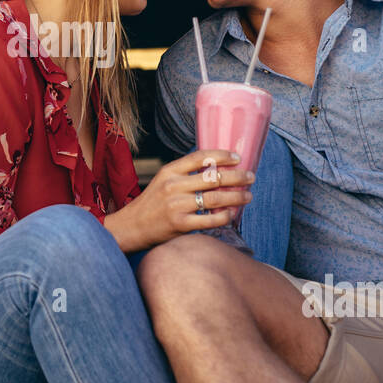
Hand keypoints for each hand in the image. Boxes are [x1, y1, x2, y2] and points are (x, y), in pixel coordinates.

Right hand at [104, 150, 254, 252]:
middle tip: (250, 177)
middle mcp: (173, 186)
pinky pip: (210, 219)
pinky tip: (231, 214)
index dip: (222, 155)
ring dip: (236, 196)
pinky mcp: (180, 224)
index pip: (201, 157)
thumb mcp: (163, 181)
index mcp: (170, 171)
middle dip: (237, 176)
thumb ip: (185, 174)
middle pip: (213, 177)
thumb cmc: (152, 203)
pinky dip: (224, 216)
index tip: (238, 157)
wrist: (132, 227)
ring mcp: (177, 205)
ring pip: (216, 197)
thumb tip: (216, 168)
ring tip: (248, 196)